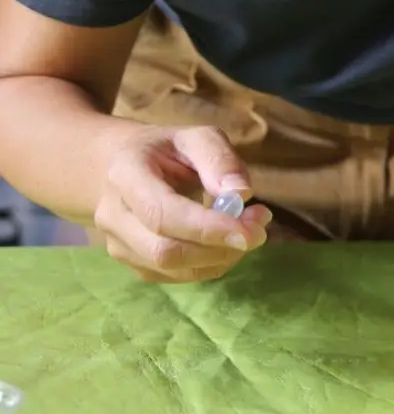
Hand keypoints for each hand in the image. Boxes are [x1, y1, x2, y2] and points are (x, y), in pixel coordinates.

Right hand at [94, 126, 270, 282]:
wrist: (122, 166)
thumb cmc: (167, 150)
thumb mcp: (196, 137)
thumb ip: (219, 160)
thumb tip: (241, 194)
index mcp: (125, 175)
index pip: (162, 213)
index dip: (208, 228)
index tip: (251, 231)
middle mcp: (113, 216)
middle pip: (164, 250)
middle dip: (220, 247)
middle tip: (260, 229)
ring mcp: (119, 244)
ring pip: (173, 269)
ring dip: (221, 257)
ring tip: (250, 230)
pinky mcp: (134, 263)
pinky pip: (178, 276)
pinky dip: (212, 264)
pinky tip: (229, 242)